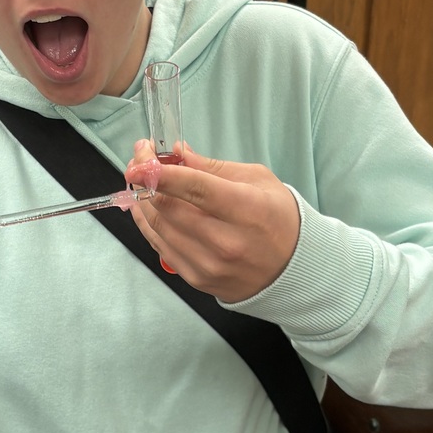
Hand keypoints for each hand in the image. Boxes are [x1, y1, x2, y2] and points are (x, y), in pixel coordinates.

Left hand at [125, 142, 299, 302]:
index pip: (196, 188)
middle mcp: (226, 242)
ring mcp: (209, 264)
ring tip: (141, 179)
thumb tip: (177, 154)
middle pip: (170, 207)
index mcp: (247, 210)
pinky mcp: (196, 278)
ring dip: (143, 199)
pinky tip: (146, 205)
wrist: (292, 270)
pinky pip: (160, 246)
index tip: (140, 158)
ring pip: (159, 226)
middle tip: (140, 159)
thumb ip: (212, 167)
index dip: (162, 173)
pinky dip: (148, 223)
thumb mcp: (257, 180)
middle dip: (146, 178)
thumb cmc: (277, 218)